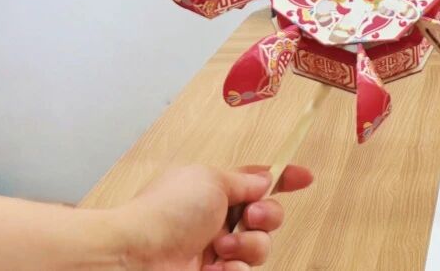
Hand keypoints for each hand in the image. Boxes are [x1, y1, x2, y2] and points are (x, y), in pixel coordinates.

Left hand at [109, 164, 312, 270]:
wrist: (134, 258)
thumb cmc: (164, 212)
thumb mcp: (210, 180)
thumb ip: (244, 181)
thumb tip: (265, 179)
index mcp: (215, 192)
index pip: (257, 183)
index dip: (283, 179)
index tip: (305, 178)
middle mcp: (218, 221)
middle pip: (267, 218)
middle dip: (267, 217)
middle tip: (249, 219)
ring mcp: (216, 252)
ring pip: (260, 249)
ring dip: (248, 247)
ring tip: (222, 250)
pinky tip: (215, 270)